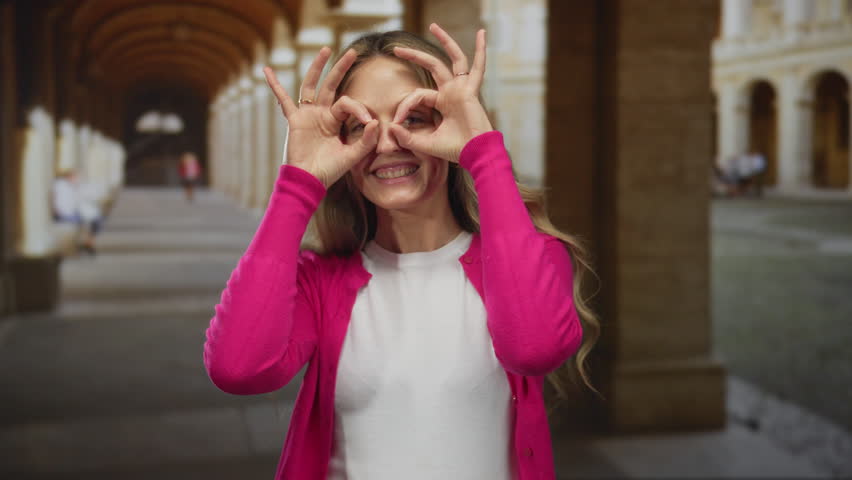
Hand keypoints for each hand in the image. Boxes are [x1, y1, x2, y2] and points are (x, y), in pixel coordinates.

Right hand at [264, 48, 378, 187]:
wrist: (310, 180)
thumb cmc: (330, 170)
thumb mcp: (353, 156)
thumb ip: (366, 141)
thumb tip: (375, 122)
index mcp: (336, 121)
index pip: (348, 103)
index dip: (360, 109)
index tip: (369, 122)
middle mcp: (322, 114)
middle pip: (331, 85)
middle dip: (341, 68)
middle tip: (353, 52)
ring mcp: (307, 115)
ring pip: (311, 85)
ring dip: (318, 67)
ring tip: (326, 49)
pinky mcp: (294, 119)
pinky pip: (283, 99)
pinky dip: (275, 85)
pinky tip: (267, 71)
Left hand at [389, 24, 492, 162]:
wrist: (474, 155)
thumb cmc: (455, 151)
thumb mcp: (425, 144)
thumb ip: (407, 137)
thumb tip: (391, 128)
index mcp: (442, 103)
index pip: (417, 95)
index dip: (404, 106)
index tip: (396, 122)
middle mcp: (452, 92)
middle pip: (432, 67)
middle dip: (414, 56)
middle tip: (396, 50)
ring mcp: (462, 89)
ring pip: (453, 59)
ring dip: (445, 41)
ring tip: (433, 26)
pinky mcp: (470, 91)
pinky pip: (478, 67)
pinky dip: (480, 51)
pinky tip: (482, 34)